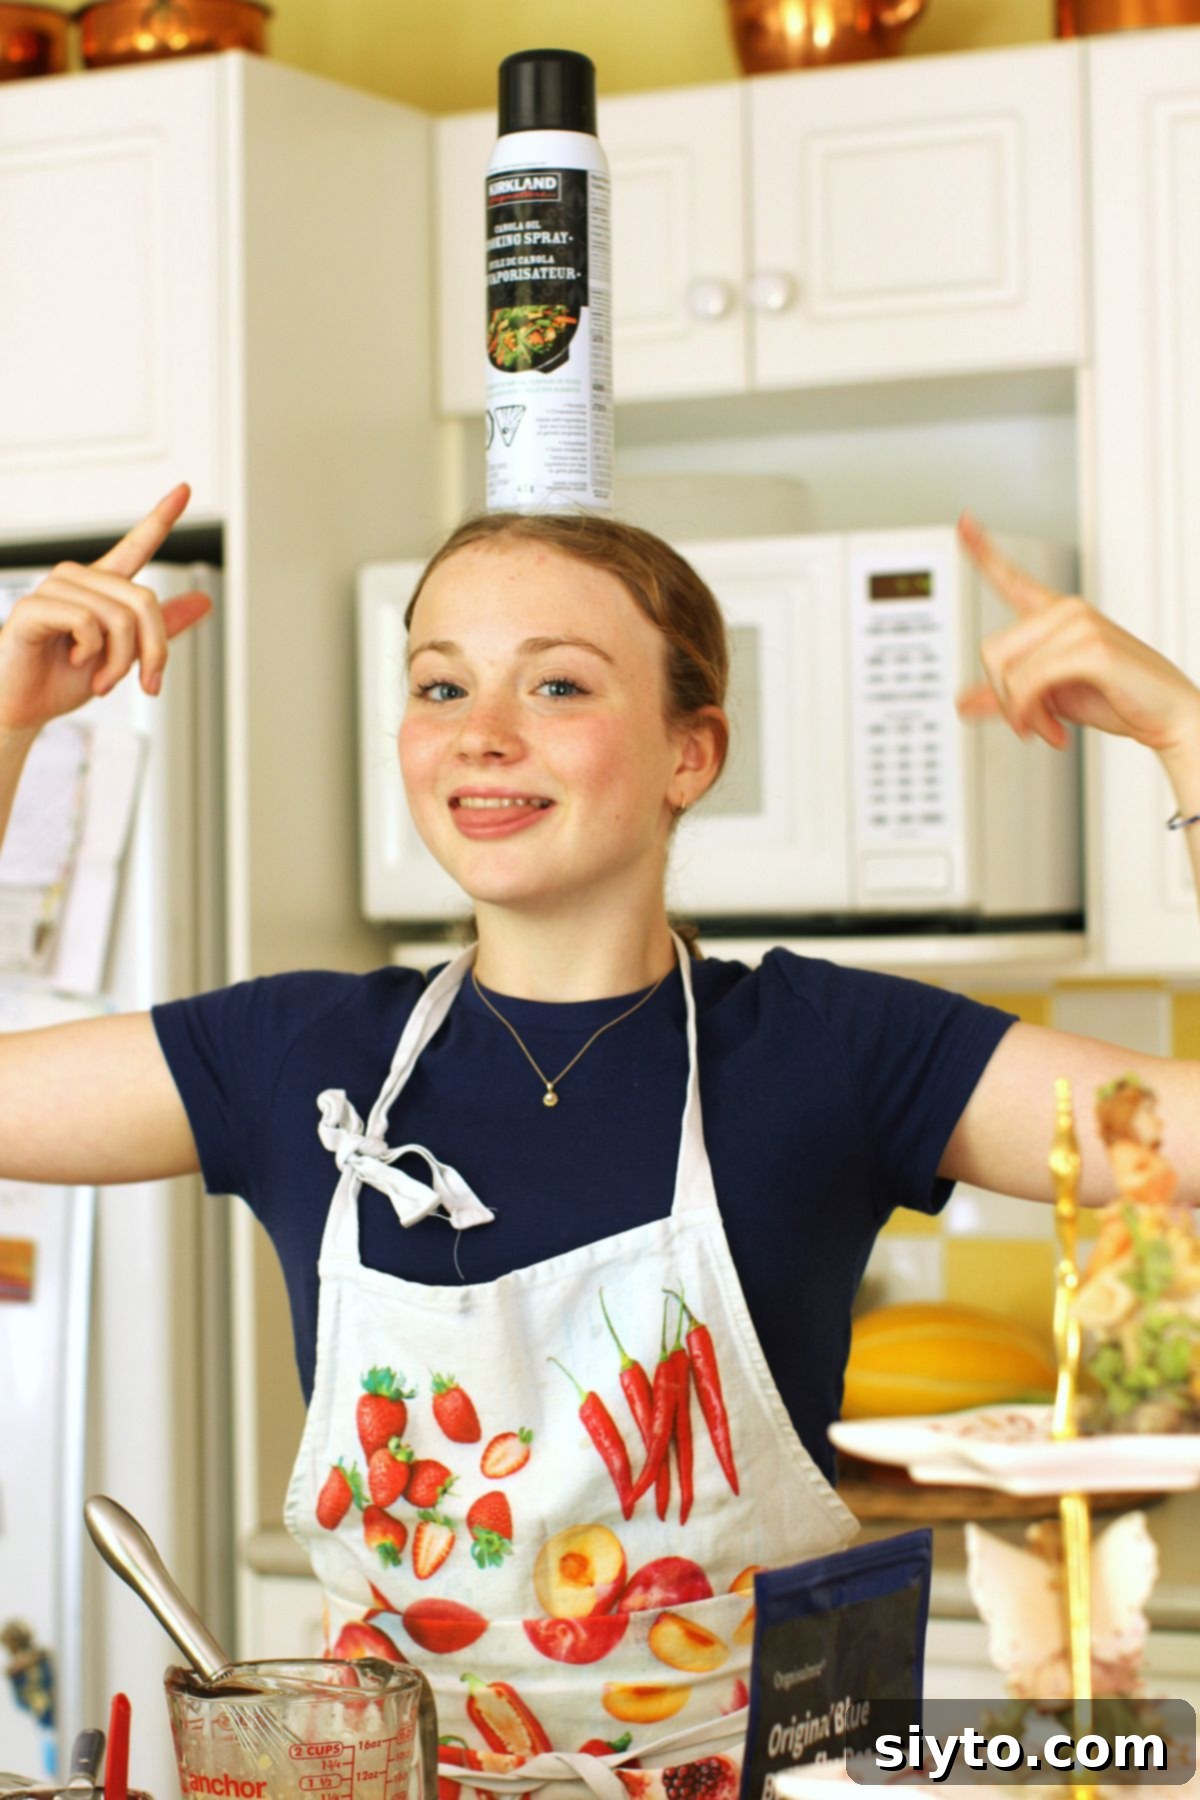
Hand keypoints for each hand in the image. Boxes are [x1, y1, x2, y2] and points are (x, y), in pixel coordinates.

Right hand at [0, 484, 212, 735]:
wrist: (24, 705)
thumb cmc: (64, 677)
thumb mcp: (125, 655)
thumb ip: (161, 628)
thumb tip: (205, 600)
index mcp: (102, 587)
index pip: (136, 546)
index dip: (160, 518)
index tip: (185, 489)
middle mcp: (79, 579)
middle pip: (144, 601)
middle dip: (153, 652)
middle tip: (145, 684)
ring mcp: (55, 588)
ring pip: (119, 617)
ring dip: (119, 662)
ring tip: (101, 680)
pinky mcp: (34, 606)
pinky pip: (87, 621)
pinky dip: (90, 651)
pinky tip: (72, 658)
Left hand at [955, 512, 1199, 760]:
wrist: (1168, 716)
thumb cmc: (1117, 698)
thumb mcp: (1050, 698)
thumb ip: (1007, 696)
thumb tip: (962, 703)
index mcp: (1055, 614)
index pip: (1011, 577)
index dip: (982, 550)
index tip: (963, 522)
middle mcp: (1065, 612)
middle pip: (992, 652)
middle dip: (1005, 699)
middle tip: (1030, 725)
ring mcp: (1079, 624)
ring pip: (1007, 672)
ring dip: (1021, 713)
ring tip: (1047, 728)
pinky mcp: (1091, 648)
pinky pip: (1029, 683)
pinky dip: (1032, 715)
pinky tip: (1055, 730)